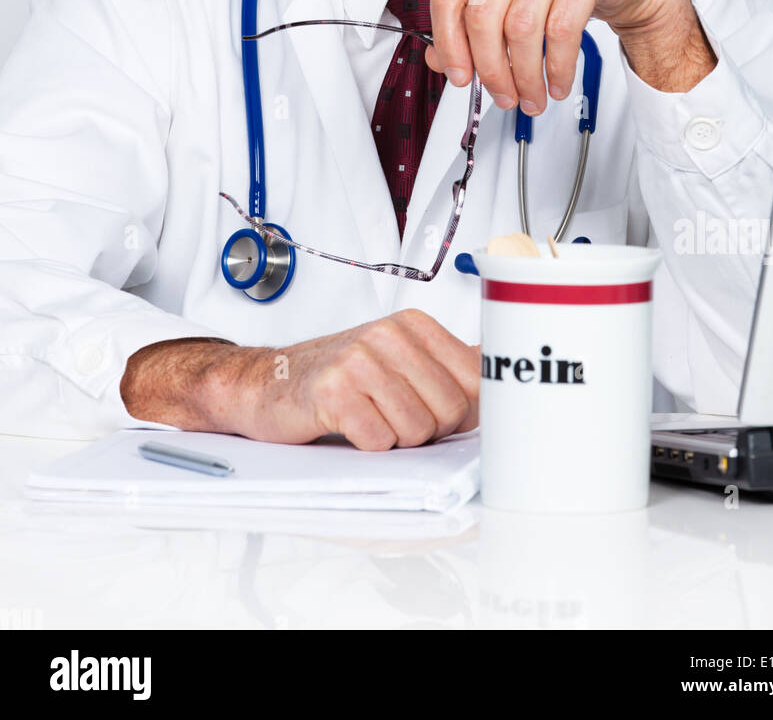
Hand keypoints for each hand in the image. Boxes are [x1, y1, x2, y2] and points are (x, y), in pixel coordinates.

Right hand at [126, 311, 480, 449]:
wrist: (268, 383)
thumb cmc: (339, 377)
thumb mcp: (400, 359)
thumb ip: (451, 366)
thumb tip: (504, 374)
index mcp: (414, 325)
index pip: (474, 383)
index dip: (461, 414)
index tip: (437, 415)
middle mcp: (389, 334)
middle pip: (448, 412)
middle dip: (425, 430)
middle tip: (390, 416)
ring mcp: (359, 359)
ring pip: (416, 431)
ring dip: (393, 439)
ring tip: (368, 418)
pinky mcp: (333, 390)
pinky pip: (379, 441)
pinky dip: (366, 446)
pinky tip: (347, 426)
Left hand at [426, 0, 716, 110]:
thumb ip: (472, 25)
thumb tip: (439, 62)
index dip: (448, 42)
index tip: (460, 77)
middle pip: (484, 15)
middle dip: (491, 68)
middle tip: (504, 97)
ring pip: (521, 27)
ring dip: (525, 75)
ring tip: (533, 98)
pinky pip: (562, 30)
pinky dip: (557, 67)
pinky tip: (558, 84)